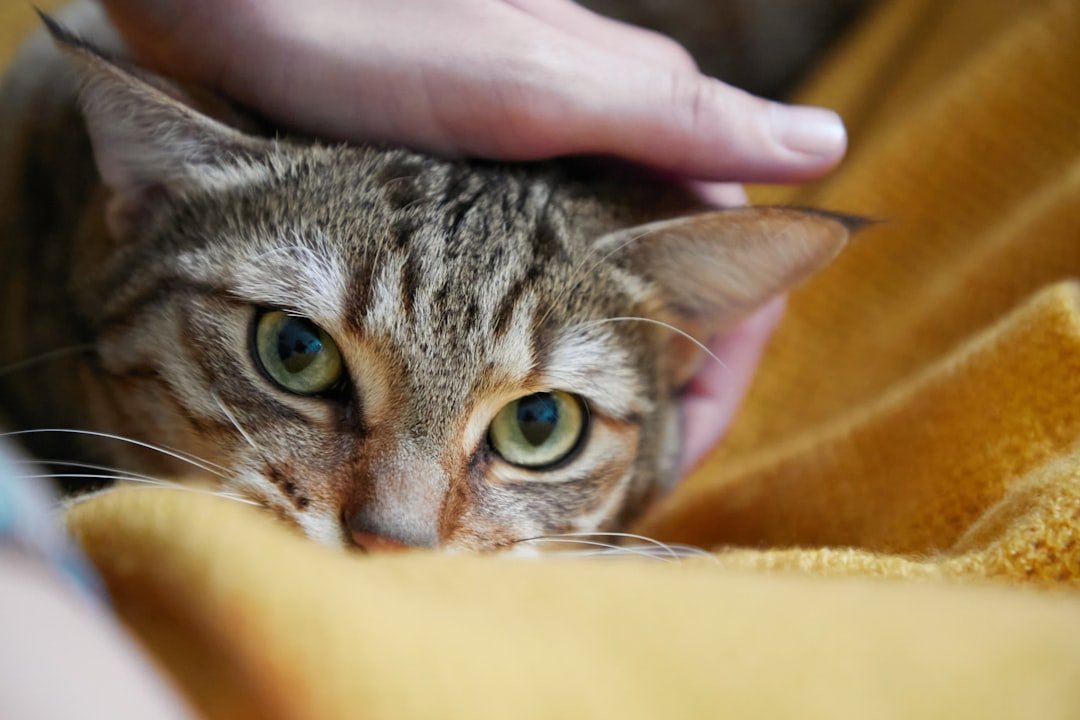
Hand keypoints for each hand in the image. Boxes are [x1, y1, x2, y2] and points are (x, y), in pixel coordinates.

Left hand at [98, 0, 846, 475]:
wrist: (239, 9)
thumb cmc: (376, 36)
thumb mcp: (533, 82)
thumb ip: (676, 119)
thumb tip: (830, 149)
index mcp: (645, 140)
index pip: (737, 286)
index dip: (711, 389)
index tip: (660, 470)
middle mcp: (604, 171)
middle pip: (671, 317)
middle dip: (648, 413)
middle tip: (597, 498)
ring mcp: (537, 198)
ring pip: (604, 321)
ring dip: (590, 401)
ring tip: (547, 474)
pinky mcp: (470, 215)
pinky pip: (535, 311)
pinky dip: (530, 373)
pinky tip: (495, 412)